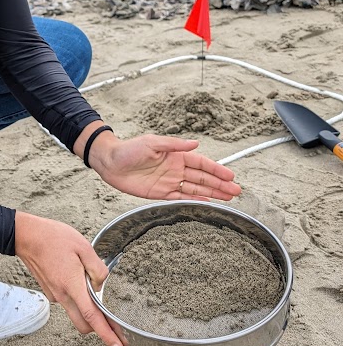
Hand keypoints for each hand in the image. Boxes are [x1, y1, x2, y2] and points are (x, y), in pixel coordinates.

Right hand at [14, 210, 123, 345]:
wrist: (27, 236)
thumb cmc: (54, 238)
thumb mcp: (83, 247)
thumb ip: (97, 269)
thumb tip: (101, 286)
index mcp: (72, 285)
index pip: (92, 317)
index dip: (107, 335)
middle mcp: (62, 295)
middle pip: (84, 325)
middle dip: (101, 331)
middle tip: (117, 331)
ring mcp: (54, 295)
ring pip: (76, 314)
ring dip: (89, 313)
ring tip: (95, 292)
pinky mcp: (50, 292)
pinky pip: (68, 302)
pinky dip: (77, 299)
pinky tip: (79, 281)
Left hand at [88, 130, 240, 200]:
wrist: (109, 162)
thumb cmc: (129, 149)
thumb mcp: (152, 143)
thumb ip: (174, 145)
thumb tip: (195, 143)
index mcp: (175, 155)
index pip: (201, 164)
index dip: (216, 170)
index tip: (230, 176)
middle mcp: (175, 169)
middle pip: (202, 178)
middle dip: (220, 184)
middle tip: (236, 191)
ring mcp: (169, 181)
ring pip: (195, 189)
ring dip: (212, 193)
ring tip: (228, 198)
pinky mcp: (160, 193)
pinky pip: (181, 197)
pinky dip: (195, 200)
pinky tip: (208, 202)